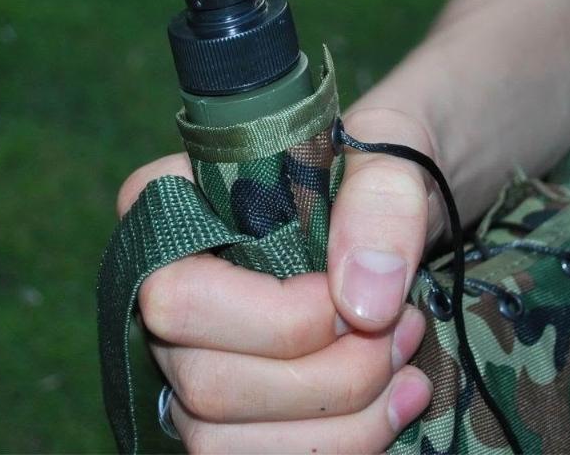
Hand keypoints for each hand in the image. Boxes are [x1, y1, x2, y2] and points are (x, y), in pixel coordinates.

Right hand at [118, 108, 435, 453]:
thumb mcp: (390, 144)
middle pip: (202, 379)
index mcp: (176, 205)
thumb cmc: (372, 164)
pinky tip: (395, 403)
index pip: (180, 293)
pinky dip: (336, 446)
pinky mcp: (226, 399)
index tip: (361, 299)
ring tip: (403, 365)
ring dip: (336, 422)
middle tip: (400, 331)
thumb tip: (363, 303)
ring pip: (218, 439)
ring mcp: (186, 350)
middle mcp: (166, 285)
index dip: (279, 315)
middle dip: (325, 376)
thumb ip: (380, 201)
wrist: (389, 203)